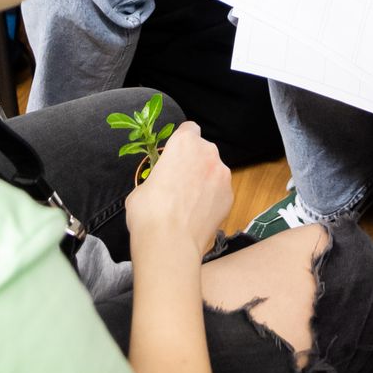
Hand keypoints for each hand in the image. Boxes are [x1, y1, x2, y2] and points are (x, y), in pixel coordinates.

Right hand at [124, 123, 233, 260]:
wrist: (170, 243)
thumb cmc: (149, 213)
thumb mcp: (142, 186)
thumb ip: (157, 176)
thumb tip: (160, 183)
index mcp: (183, 143)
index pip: (189, 129)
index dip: (181, 141)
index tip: (174, 154)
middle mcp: (208, 153)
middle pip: (203, 150)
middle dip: (193, 162)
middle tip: (178, 182)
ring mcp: (222, 174)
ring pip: (213, 171)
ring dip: (204, 180)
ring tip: (189, 202)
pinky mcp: (230, 195)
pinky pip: (220, 190)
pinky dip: (212, 198)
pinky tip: (198, 214)